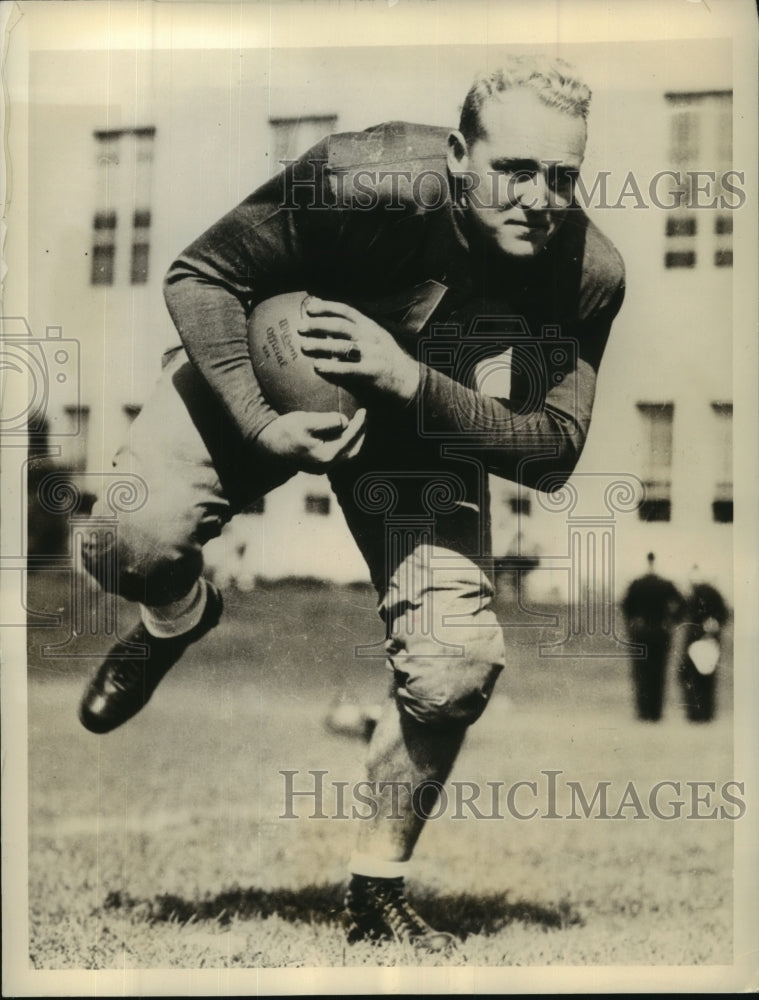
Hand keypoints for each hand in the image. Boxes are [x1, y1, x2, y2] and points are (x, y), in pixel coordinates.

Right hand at [255, 408, 365, 471]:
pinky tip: (345, 433)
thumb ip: (328, 421)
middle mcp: (326, 466)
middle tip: (365, 417)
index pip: (350, 438)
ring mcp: (322, 468)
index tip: (364, 410)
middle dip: (361, 433)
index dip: (359, 424)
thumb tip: (344, 421)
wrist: (265, 444)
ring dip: (355, 439)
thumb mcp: (306, 421)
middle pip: (353, 450)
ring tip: (358, 424)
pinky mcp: (317, 465)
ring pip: (347, 454)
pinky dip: (346, 444)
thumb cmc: (284, 431)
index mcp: (326, 456)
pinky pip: (339, 455)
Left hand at [298, 297, 419, 402]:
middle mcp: (371, 337)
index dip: (327, 307)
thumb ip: (356, 329)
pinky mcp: (371, 373)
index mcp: (371, 326)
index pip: (347, 311)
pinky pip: (348, 369)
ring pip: (342, 346)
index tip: (310, 308)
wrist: (409, 380)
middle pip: (341, 326)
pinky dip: (331, 367)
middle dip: (318, 325)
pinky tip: (318, 366)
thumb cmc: (386, 359)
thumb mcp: (375, 337)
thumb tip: (329, 321)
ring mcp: (372, 355)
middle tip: (301, 327)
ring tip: (304, 346)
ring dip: (320, 345)